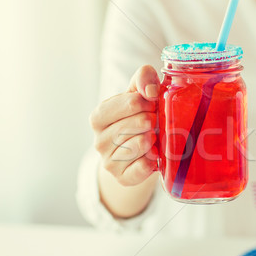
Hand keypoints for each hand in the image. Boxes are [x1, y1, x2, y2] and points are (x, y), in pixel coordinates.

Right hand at [90, 65, 159, 185]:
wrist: (140, 149)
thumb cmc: (140, 116)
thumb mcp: (139, 92)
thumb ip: (143, 78)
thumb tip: (150, 90)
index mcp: (99, 116)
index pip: (131, 102)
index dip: (148, 102)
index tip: (152, 103)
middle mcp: (99, 140)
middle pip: (137, 124)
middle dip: (153, 120)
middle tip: (156, 121)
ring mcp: (109, 161)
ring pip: (139, 145)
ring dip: (153, 139)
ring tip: (155, 136)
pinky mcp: (122, 177)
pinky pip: (142, 168)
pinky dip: (152, 160)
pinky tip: (154, 154)